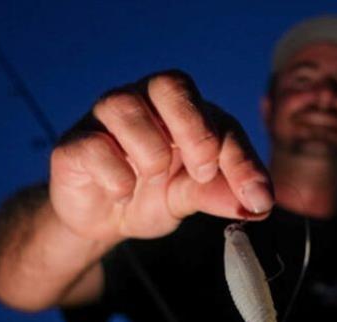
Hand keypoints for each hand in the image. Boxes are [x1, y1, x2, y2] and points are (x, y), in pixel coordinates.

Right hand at [49, 70, 272, 243]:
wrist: (104, 221)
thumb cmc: (153, 196)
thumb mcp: (193, 196)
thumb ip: (223, 194)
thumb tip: (261, 205)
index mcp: (181, 110)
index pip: (216, 117)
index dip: (240, 157)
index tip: (257, 197)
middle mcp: (144, 101)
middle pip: (170, 84)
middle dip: (195, 131)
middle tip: (202, 172)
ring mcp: (105, 118)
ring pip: (125, 107)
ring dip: (151, 153)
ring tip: (152, 180)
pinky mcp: (74, 144)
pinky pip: (94, 145)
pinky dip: (117, 175)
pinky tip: (123, 192)